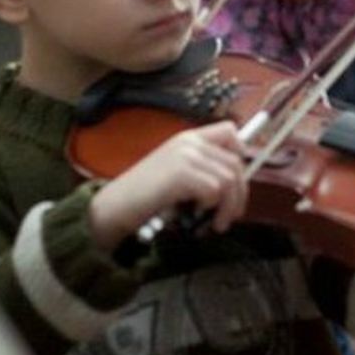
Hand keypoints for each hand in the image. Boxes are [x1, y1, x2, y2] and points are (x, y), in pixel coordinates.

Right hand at [88, 121, 247, 248]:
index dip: (240, 153)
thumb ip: (201, 169)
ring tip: (216, 222)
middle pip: (235, 162)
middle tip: (230, 215)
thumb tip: (235, 183)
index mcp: (187, 138)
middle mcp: (189, 141)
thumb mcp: (176, 173)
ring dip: (228, 206)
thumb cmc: (144, 197)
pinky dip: (212, 207)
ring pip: (229, 178)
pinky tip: (198, 215)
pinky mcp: (181, 173)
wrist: (114, 207)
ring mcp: (185, 155)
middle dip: (239, 193)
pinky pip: (215, 189)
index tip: (237, 179)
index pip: (230, 131)